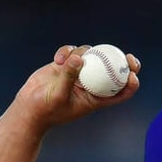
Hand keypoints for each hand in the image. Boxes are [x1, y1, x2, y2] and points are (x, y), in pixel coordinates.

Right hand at [11, 45, 140, 129]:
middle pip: (112, 70)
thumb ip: (68, 77)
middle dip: (122, 62)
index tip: (133, 75)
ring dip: (83, 53)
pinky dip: (66, 51)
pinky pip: (72, 51)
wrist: (28, 107)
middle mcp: (90, 84)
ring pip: (91, 56)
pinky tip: (57, 58)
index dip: (131, 84)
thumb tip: (79, 58)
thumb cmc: (46, 109)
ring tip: (64, 61)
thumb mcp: (58, 96)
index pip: (120, 92)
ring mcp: (79, 73)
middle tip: (128, 56)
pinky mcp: (66, 64)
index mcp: (95, 98)